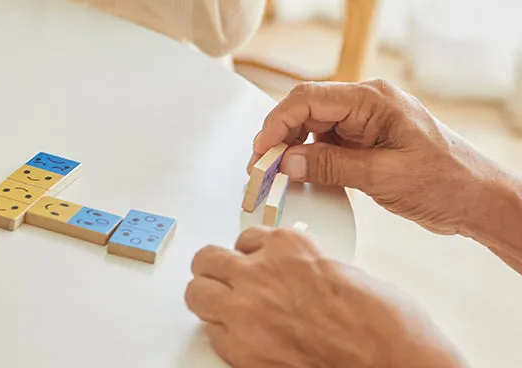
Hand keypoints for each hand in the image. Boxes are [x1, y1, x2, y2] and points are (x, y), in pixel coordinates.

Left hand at [186, 227, 465, 367]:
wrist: (395, 362)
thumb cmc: (385, 325)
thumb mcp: (341, 273)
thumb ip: (305, 268)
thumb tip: (293, 276)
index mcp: (288, 246)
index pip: (247, 239)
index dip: (251, 255)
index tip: (255, 263)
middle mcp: (261, 271)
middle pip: (208, 258)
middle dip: (217, 269)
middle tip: (227, 281)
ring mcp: (248, 309)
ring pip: (198, 292)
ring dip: (210, 298)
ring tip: (223, 307)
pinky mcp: (245, 350)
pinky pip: (215, 336)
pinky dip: (224, 337)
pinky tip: (242, 340)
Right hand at [249, 80, 489, 236]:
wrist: (482, 200)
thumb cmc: (449, 182)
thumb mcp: (385, 177)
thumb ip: (332, 166)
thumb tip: (288, 162)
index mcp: (372, 99)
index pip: (309, 99)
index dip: (277, 122)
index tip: (261, 149)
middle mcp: (367, 103)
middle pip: (307, 109)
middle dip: (280, 135)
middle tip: (262, 165)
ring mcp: (367, 121)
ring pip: (315, 126)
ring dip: (294, 148)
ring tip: (277, 173)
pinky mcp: (369, 140)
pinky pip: (329, 141)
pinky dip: (312, 157)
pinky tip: (302, 175)